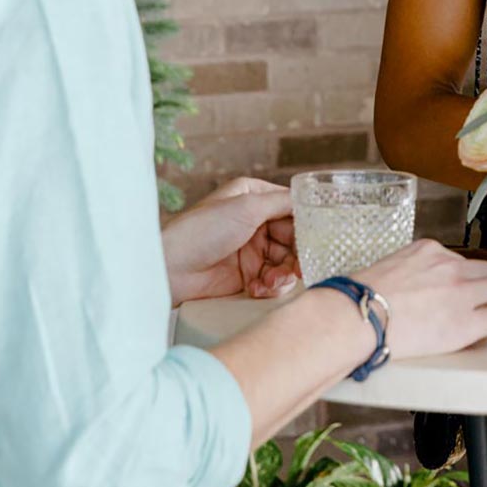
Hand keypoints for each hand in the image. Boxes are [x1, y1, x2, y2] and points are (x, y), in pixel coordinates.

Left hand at [161, 177, 299, 305]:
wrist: (169, 269)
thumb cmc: (201, 230)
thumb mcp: (246, 207)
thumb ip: (282, 202)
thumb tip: (310, 200)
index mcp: (254, 198)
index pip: (293, 209)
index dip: (306, 226)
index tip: (317, 240)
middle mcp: (255, 222)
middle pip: (294, 238)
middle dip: (296, 255)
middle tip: (298, 269)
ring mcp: (252, 250)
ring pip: (286, 262)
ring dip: (283, 274)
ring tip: (271, 282)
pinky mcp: (247, 276)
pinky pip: (272, 281)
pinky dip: (270, 287)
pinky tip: (258, 289)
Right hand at [344, 239, 486, 358]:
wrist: (357, 316)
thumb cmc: (361, 300)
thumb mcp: (389, 270)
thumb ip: (410, 273)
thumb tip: (411, 289)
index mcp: (430, 251)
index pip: (466, 262)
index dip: (478, 277)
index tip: (481, 287)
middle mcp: (451, 266)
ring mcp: (462, 291)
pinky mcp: (467, 320)